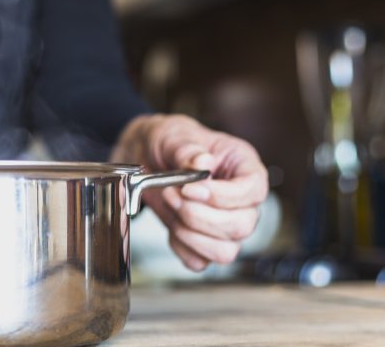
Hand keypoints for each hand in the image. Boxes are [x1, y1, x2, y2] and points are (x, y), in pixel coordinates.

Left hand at [111, 114, 267, 270]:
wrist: (144, 155)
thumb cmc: (169, 142)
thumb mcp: (175, 136)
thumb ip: (188, 149)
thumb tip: (202, 163)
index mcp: (244, 168)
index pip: (254, 191)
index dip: (223, 196)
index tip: (191, 189)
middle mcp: (242, 200)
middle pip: (242, 226)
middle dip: (199, 216)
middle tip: (170, 194)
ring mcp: (226, 225)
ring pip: (225, 251)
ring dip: (190, 234)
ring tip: (170, 206)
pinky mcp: (204, 242)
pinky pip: (200, 261)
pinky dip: (181, 247)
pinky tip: (170, 224)